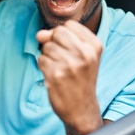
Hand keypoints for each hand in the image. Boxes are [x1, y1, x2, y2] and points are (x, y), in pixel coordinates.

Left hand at [36, 20, 103, 134]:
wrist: (82, 109)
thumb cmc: (80, 79)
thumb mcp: (82, 56)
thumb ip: (61, 39)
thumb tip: (40, 34)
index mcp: (94, 46)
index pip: (69, 25)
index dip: (63, 35)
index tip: (69, 48)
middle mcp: (84, 54)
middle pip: (57, 32)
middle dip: (54, 43)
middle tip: (63, 59)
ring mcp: (70, 64)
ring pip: (47, 46)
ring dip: (48, 57)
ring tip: (60, 69)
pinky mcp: (56, 75)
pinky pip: (41, 60)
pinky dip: (44, 67)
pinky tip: (54, 76)